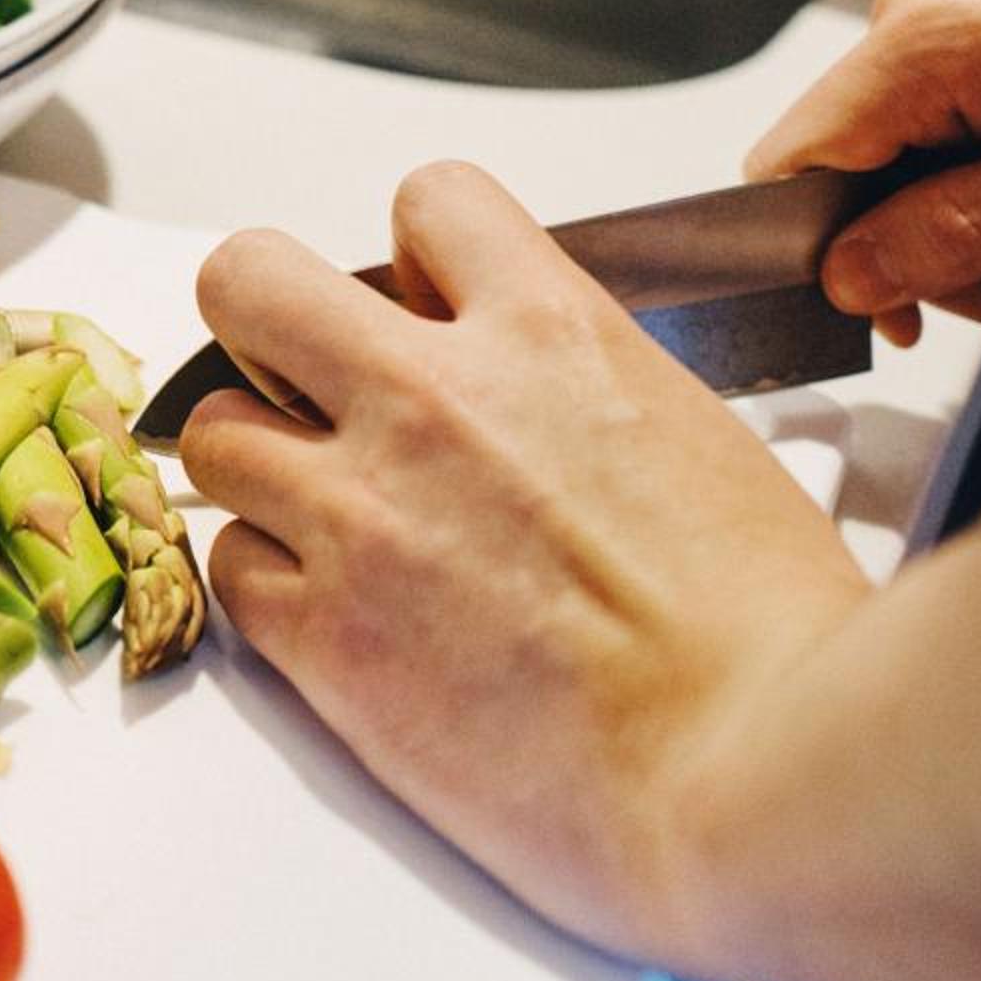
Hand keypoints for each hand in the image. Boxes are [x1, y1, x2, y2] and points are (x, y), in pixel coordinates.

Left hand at [182, 162, 869, 958]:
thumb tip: (532, 392)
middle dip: (266, 322)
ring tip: (321, 514)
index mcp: (549, 334)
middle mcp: (433, 402)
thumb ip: (579, 389)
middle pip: (247, 279)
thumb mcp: (696, 438)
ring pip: (211, 429)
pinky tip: (332, 610)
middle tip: (305, 381)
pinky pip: (227, 563)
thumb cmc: (769, 638)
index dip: (417, 258)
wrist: (756, 777)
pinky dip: (268, 582)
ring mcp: (362, 514)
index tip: (425, 308)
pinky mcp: (324, 634)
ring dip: (257, 464)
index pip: (427, 203)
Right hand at [747, 0, 980, 343]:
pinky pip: (961, 118)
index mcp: (920, 39)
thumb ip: (956, 236)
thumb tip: (849, 278)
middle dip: (958, 241)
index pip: (788, 166)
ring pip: (918, 158)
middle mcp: (915, 4)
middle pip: (861, 176)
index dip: (826, 252)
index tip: (897, 309)